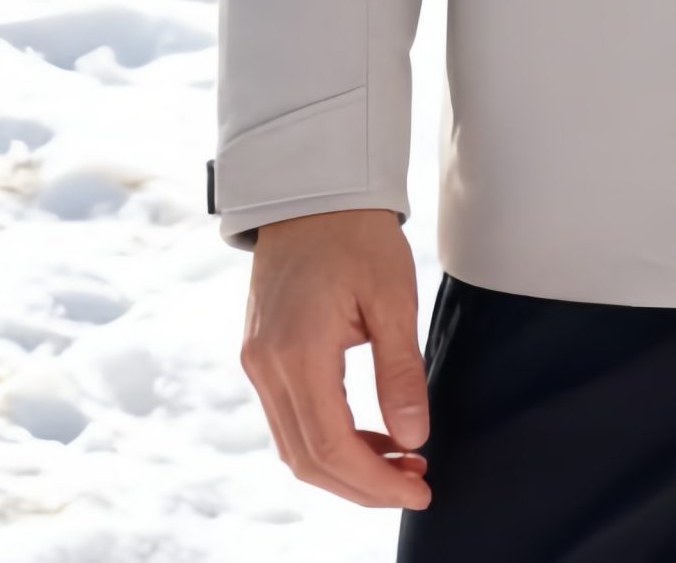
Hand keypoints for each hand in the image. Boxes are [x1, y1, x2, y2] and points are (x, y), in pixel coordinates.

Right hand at [238, 207, 433, 509]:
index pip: (332, 447)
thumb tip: (414, 438)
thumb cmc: (357, 232)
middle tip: (416, 481)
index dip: (375, 481)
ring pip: (294, 444)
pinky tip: (371, 433)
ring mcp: (256, 361)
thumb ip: (400, 372)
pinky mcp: (260, 353)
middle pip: (307, 459)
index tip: (419, 488)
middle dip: (363, 484)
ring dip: (346, 464)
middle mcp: (265, 365)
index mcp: (296, 352)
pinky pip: (289, 417)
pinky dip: (328, 437)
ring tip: (403, 459)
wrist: (313, 188)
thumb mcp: (392, 297)